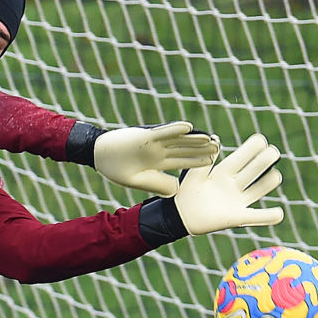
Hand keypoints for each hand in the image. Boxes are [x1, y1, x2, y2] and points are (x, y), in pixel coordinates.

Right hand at [93, 122, 219, 195]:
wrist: (98, 155)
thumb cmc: (115, 168)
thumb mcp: (139, 181)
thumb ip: (158, 184)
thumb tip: (177, 190)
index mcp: (158, 163)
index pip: (183, 162)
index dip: (198, 161)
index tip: (213, 161)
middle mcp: (159, 151)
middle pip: (184, 149)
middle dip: (201, 149)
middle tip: (219, 147)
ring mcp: (153, 142)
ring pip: (178, 140)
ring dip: (194, 139)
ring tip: (210, 138)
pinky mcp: (145, 135)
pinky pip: (163, 131)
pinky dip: (175, 130)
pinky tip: (189, 128)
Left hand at [173, 133, 284, 233]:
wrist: (179, 217)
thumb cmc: (185, 193)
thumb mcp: (194, 175)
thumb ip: (206, 161)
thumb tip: (216, 139)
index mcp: (222, 173)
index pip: (239, 159)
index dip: (249, 150)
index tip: (260, 140)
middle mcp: (232, 185)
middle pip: (252, 171)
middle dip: (263, 161)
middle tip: (273, 152)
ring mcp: (236, 201)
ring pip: (257, 190)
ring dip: (268, 183)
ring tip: (276, 176)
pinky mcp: (236, 217)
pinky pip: (255, 217)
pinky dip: (268, 216)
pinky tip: (279, 214)